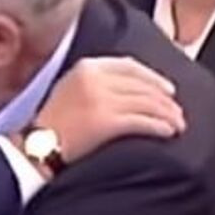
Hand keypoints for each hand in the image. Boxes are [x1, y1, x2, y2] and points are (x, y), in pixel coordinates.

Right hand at [34, 56, 185, 162]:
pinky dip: (159, 126)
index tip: (168, 89)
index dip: (153, 78)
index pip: (130, 67)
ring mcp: (101, 99)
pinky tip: (168, 132)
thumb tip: (134, 89)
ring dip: (167, 115)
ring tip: (178, 125)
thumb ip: (97, 82)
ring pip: (146, 102)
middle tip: (178, 112)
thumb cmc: (53, 124)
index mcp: (87, 67)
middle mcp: (95, 79)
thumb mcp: (70, 89)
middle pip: (142, 85)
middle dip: (165, 100)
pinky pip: (142, 121)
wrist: (36, 147)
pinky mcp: (106, 121)